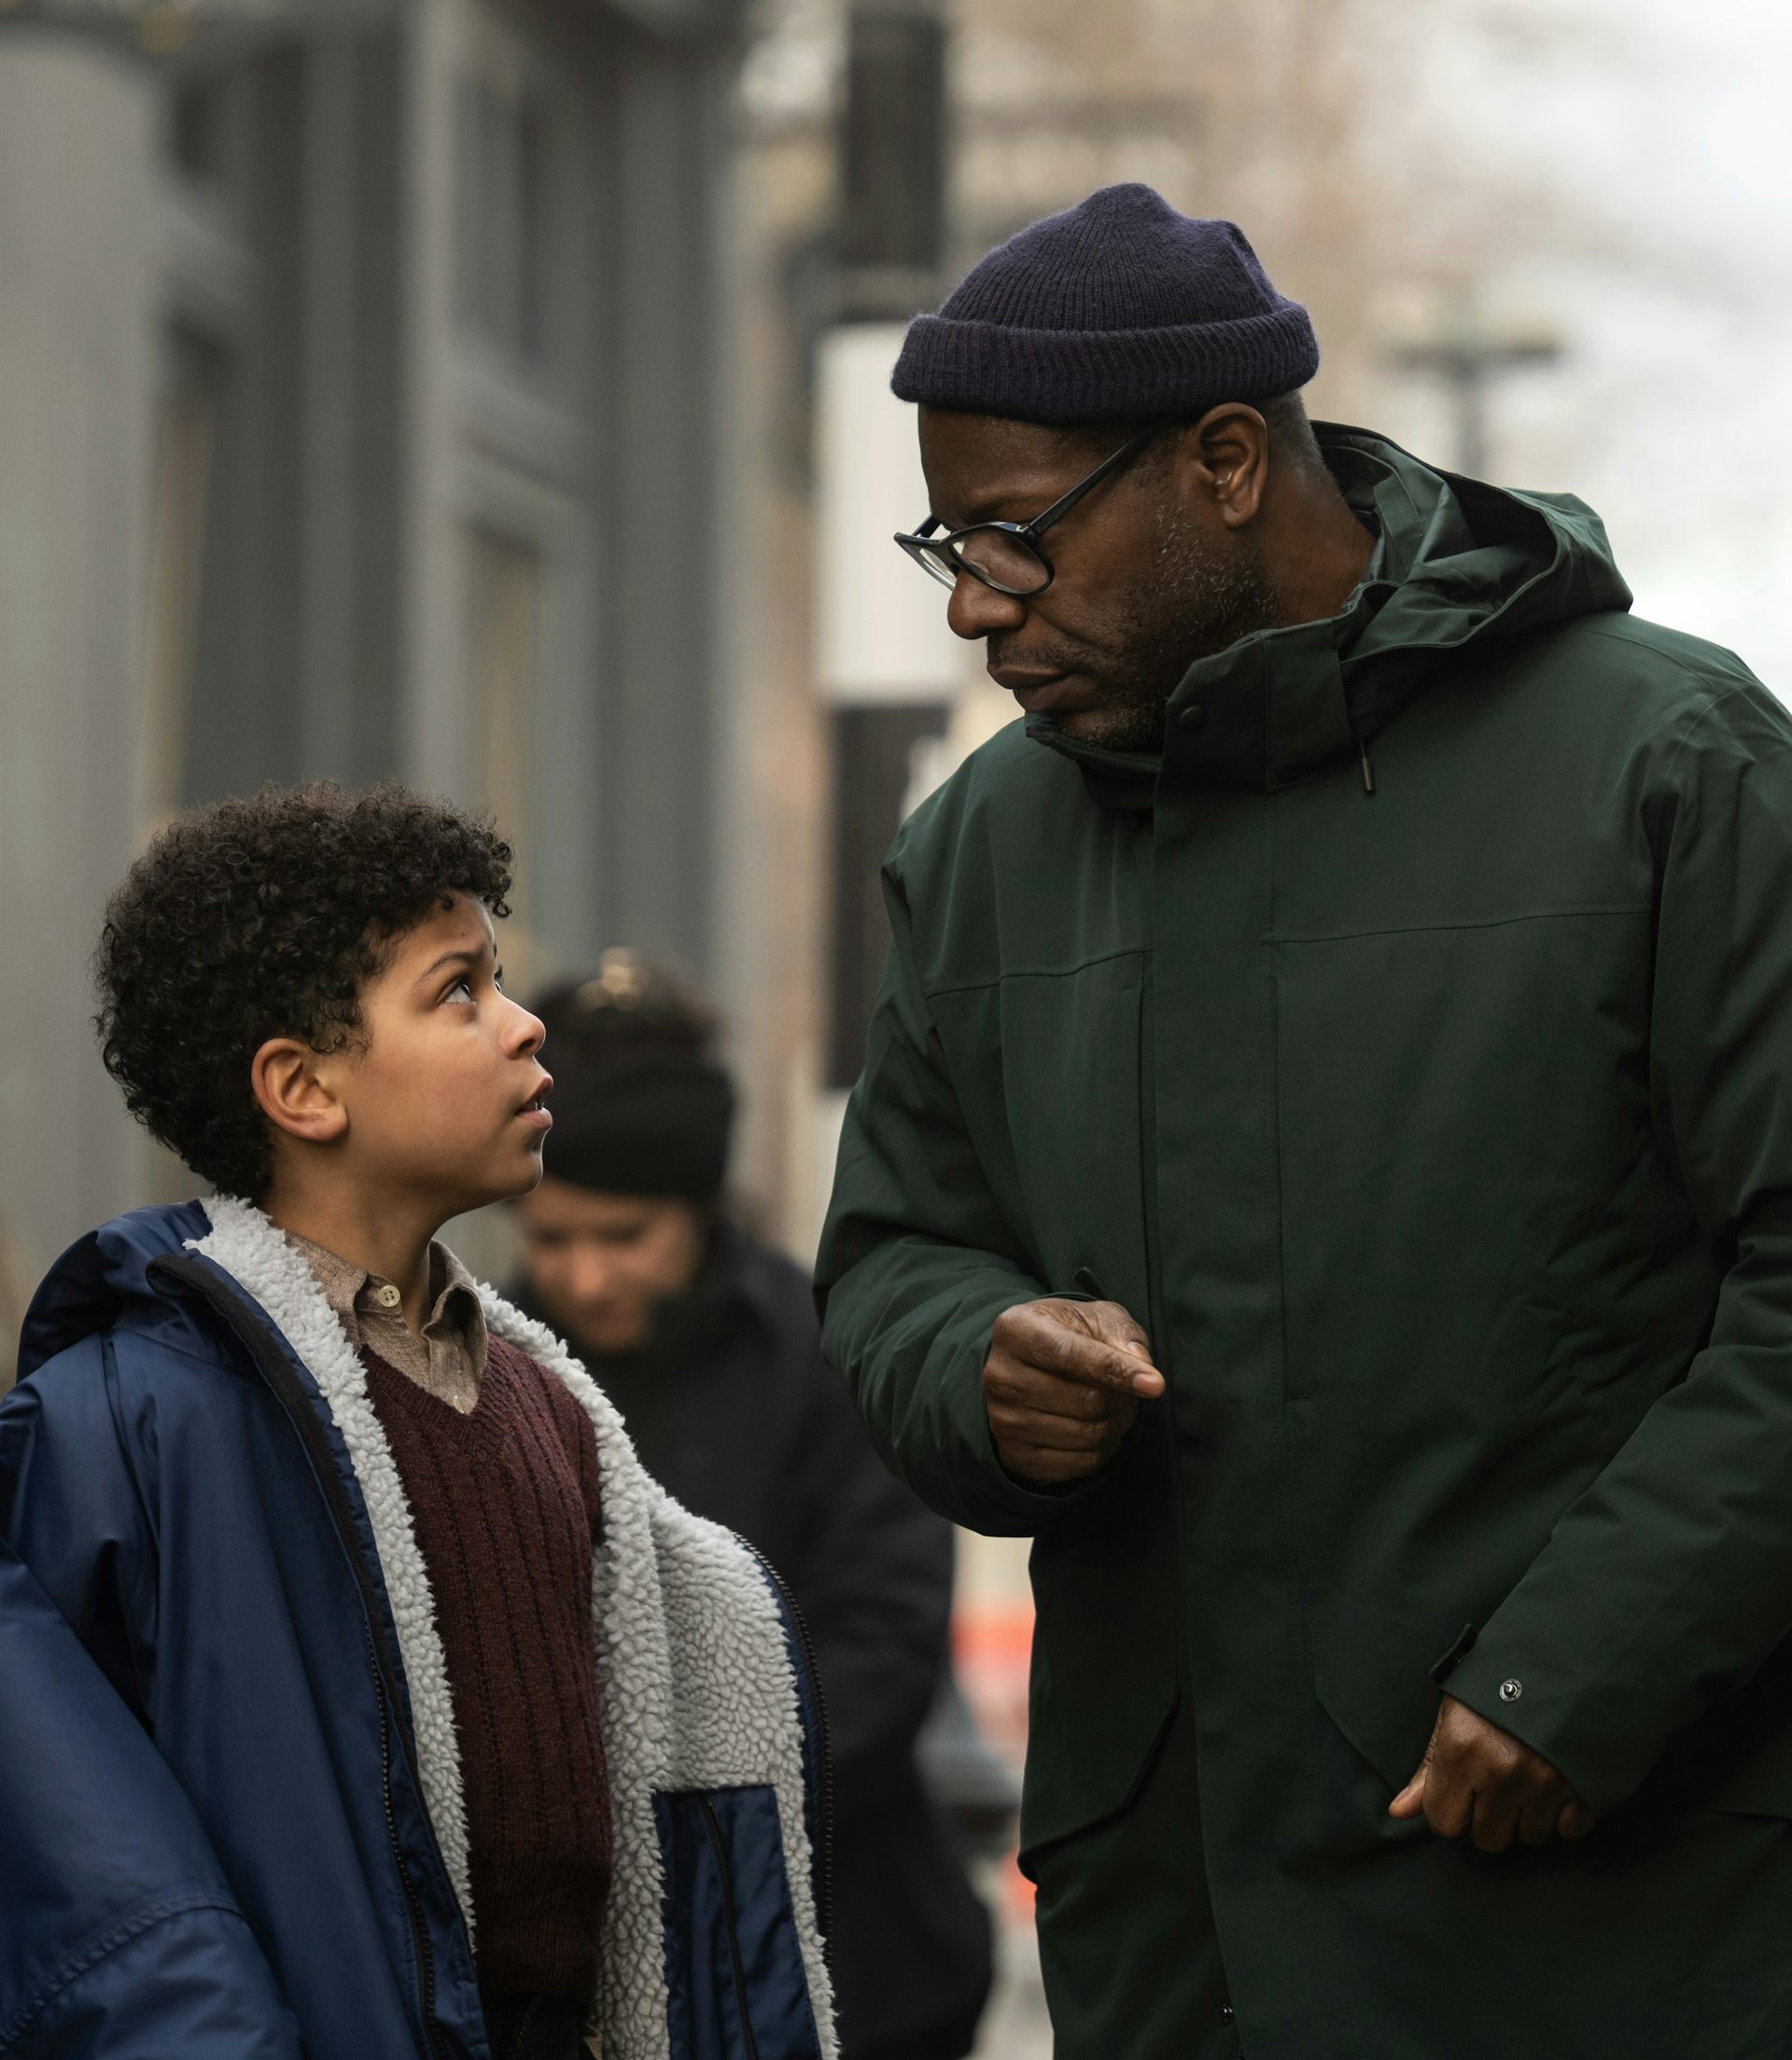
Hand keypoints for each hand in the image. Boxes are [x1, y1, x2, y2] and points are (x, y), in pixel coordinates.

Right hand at [982, 1297, 1163, 1485]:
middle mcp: (1001, 1376)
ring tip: (1117, 1405)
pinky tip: (1100, 1427)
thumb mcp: (1094, 1317)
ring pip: (1088, 1435)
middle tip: (1131, 1389)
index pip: (1070, 1354)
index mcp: (1016, 1330)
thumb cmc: (1067, 1335)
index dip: (1116, 1369)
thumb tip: (1142, 1367)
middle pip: (1087, 1400)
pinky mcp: (1016, 1456)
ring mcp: (1004, 1420)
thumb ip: (1121, 1333)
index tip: (1155, 1383)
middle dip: (1123, 1397)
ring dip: (1118, 1423)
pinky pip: (1081, 1464)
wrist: (1027, 1367)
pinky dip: (1104, 1449)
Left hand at [1388, 1693, 1595, 1852]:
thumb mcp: (1456, 1711)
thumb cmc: (1500, 1680)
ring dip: (1527, 1817)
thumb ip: (1430, 1767)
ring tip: (1528, 1778)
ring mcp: (1546, 1782)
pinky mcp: (1585, 1787)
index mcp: (1462, 1748)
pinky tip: (1558, 1783)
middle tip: (1496, 1787)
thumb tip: (1399, 1812)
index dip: (1449, 1811)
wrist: (1568, 1656)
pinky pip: (1569, 1830)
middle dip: (1488, 1819)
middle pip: (1487, 1839)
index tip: (1460, 1794)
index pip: (1444, 1822)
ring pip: (1529, 1837)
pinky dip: (1564, 1815)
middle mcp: (1502, 1770)